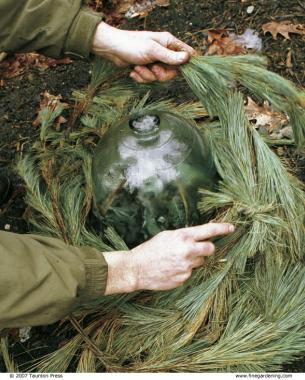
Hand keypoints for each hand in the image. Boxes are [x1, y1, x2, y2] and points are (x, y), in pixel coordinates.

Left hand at [92, 22, 194, 82]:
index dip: (186, 64)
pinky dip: (140, 77)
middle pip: (173, 71)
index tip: (180, 70)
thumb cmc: (131, 45)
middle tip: (153, 69)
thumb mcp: (152, 51)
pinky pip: (149, 79)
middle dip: (161, 74)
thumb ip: (170, 56)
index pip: (187, 53)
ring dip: (147, 75)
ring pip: (159, 77)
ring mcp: (155, 61)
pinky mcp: (146, 68)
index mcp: (168, 43)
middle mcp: (164, 52)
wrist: (112, 50)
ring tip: (138, 67)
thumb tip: (187, 58)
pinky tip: (133, 70)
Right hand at [103, 223, 233, 294]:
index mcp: (183, 237)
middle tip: (196, 249)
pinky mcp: (184, 279)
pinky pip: (190, 273)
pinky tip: (171, 269)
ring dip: (192, 260)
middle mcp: (187, 251)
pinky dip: (183, 270)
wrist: (136, 269)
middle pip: (210, 249)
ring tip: (175, 260)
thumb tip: (199, 237)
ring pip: (199, 262)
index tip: (231, 228)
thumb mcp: (167, 235)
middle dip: (206, 248)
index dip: (222, 228)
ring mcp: (186, 267)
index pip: (208, 230)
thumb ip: (184, 236)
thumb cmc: (150, 249)